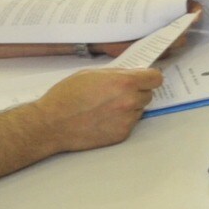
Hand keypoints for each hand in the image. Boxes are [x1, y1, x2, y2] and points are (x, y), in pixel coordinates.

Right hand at [31, 65, 162, 149]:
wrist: (53, 123)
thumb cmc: (67, 96)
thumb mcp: (91, 74)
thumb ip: (116, 74)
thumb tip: (131, 75)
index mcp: (124, 82)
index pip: (156, 78)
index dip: (150, 78)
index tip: (144, 79)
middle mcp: (130, 102)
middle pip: (148, 94)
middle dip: (137, 92)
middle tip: (118, 93)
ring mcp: (127, 120)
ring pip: (139, 109)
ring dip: (130, 107)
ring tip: (107, 107)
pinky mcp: (122, 134)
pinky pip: (130, 123)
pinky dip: (121, 120)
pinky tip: (103, 118)